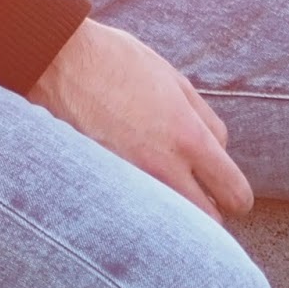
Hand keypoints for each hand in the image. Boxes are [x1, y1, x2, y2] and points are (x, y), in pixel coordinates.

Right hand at [28, 19, 253, 222]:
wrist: (53, 61)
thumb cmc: (115, 63)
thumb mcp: (173, 81)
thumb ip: (206, 121)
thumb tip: (221, 153)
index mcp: (188, 138)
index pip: (234, 194)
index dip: (235, 197)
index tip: (225, 192)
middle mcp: (163, 169)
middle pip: (209, 223)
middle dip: (208, 212)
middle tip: (197, 198)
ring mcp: (131, 184)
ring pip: (172, 226)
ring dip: (175, 218)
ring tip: (164, 197)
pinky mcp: (103, 191)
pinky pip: (136, 216)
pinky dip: (141, 213)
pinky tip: (133, 195)